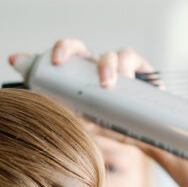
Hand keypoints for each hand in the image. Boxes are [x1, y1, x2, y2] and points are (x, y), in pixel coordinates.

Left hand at [9, 39, 167, 160]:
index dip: (49, 55)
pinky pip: (133, 60)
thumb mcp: (88, 126)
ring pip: (110, 55)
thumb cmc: (114, 129)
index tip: (41, 61)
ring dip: (106, 67)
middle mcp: (96, 69)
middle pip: (80, 49)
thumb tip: (47, 114)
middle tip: (58, 62)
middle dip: (68, 48)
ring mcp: (119, 68)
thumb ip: (70, 118)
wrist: (146, 138)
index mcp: (80, 79)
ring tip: (107, 86)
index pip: (62, 61)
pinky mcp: (141, 70)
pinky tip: (128, 82)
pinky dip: (129, 69)